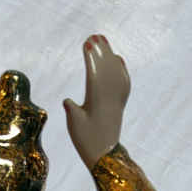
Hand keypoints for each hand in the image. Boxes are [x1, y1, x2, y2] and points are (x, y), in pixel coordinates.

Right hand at [64, 34, 130, 170]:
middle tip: (94, 36)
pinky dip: (120, 68)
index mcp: (97, 100)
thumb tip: (68, 101)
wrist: (105, 154)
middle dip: (100, 51)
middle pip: (106, 67)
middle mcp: (109, 96)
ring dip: (109, 55)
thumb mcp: (74, 125)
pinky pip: (123, 80)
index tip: (87, 43)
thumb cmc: (86, 140)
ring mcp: (117, 99)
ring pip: (115, 71)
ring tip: (103, 40)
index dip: (91, 57)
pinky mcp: (120, 103)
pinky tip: (118, 59)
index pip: (94, 73)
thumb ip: (72, 110)